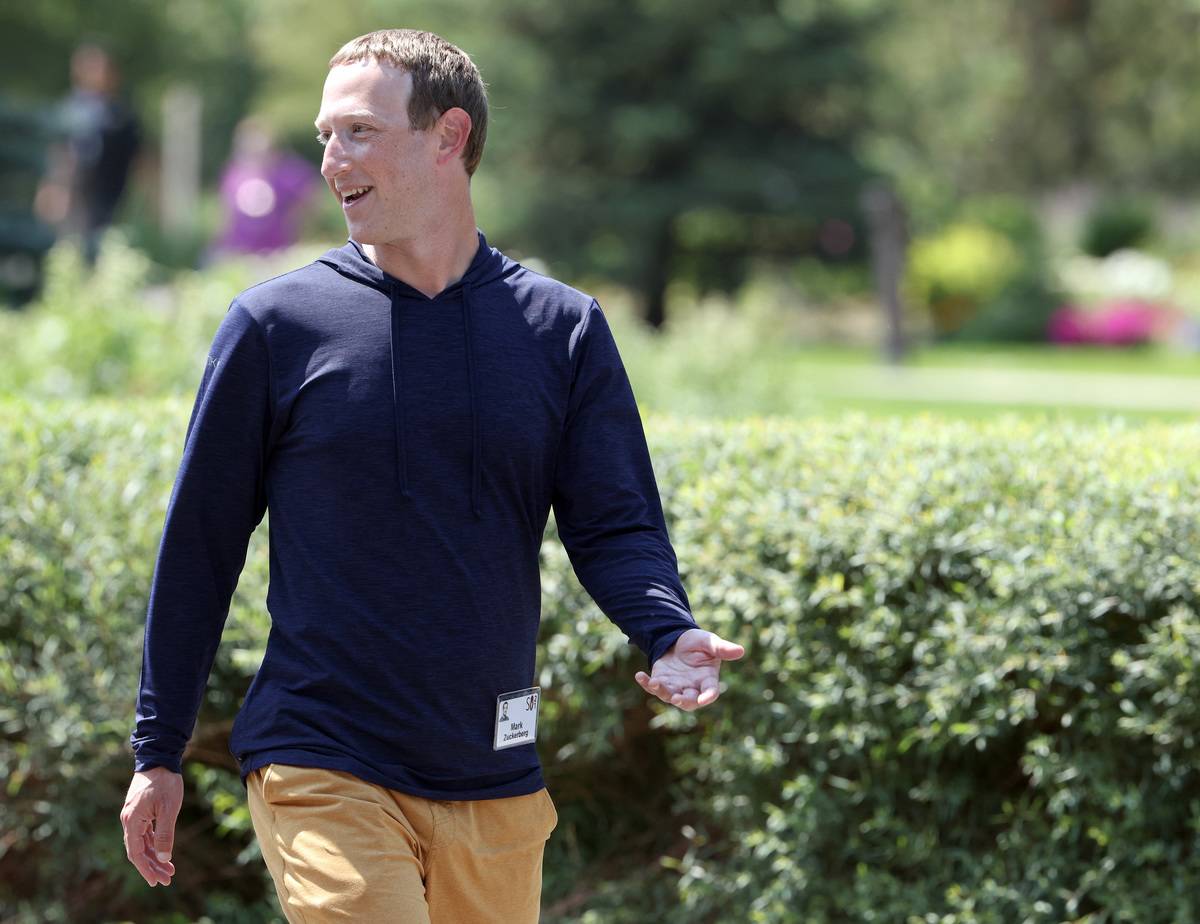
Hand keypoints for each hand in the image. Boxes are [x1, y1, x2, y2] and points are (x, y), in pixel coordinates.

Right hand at [120, 767, 182, 886]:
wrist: (159, 758)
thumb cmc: (165, 782)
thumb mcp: (168, 809)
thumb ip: (165, 834)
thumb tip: (163, 857)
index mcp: (131, 821)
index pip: (136, 853)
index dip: (146, 869)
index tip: (156, 881)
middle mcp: (128, 820)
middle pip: (138, 851)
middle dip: (152, 866)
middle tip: (167, 879)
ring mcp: (133, 815)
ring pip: (142, 843)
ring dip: (154, 856)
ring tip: (169, 869)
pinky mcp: (139, 811)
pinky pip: (144, 833)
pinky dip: (153, 843)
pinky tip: (163, 851)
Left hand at [635, 628, 744, 711]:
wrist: (679, 640)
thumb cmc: (698, 642)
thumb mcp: (710, 642)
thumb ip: (722, 648)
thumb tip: (741, 650)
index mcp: (707, 679)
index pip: (710, 692)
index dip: (708, 696)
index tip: (704, 698)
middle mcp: (692, 687)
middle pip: (690, 702)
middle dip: (683, 701)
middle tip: (677, 698)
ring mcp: (676, 686)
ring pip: (670, 696)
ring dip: (663, 692)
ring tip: (655, 683)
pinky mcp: (662, 682)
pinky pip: (654, 687)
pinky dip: (647, 683)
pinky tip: (640, 676)